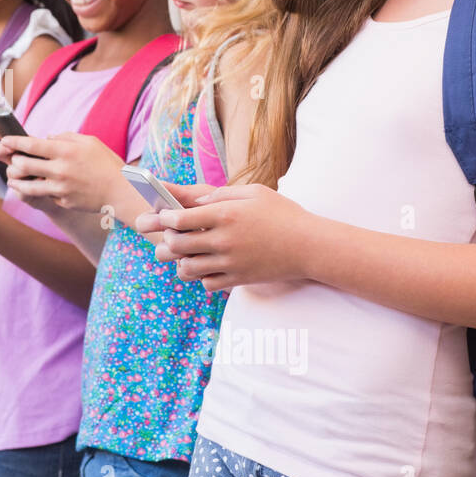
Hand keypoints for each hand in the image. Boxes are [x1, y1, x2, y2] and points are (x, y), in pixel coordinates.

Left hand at [0, 131, 125, 214]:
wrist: (121, 191)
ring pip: (27, 185)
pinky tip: (37, 188)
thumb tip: (46, 138)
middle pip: (23, 164)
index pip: (30, 144)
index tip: (3, 141)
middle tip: (13, 159)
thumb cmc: (106, 163)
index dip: (13, 142)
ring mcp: (60, 188)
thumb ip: (65, 137)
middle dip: (14, 161)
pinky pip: (45, 195)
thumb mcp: (89, 142)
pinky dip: (40, 191)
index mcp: (65, 151)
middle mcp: (60, 170)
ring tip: (13, 178)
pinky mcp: (63, 202)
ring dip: (17, 181)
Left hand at [133, 182, 314, 292]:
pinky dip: (202, 277)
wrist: (310, 246)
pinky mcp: (238, 279)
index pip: (180, 218)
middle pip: (177, 245)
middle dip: (168, 240)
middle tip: (172, 236)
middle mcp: (224, 240)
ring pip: (187, 268)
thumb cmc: (283, 214)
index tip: (165, 216)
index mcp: (225, 215)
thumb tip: (194, 202)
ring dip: (182, 261)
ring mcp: (230, 263)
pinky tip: (208, 266)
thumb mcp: (253, 193)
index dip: (165, 218)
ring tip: (188, 253)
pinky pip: (207, 283)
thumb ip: (221, 195)